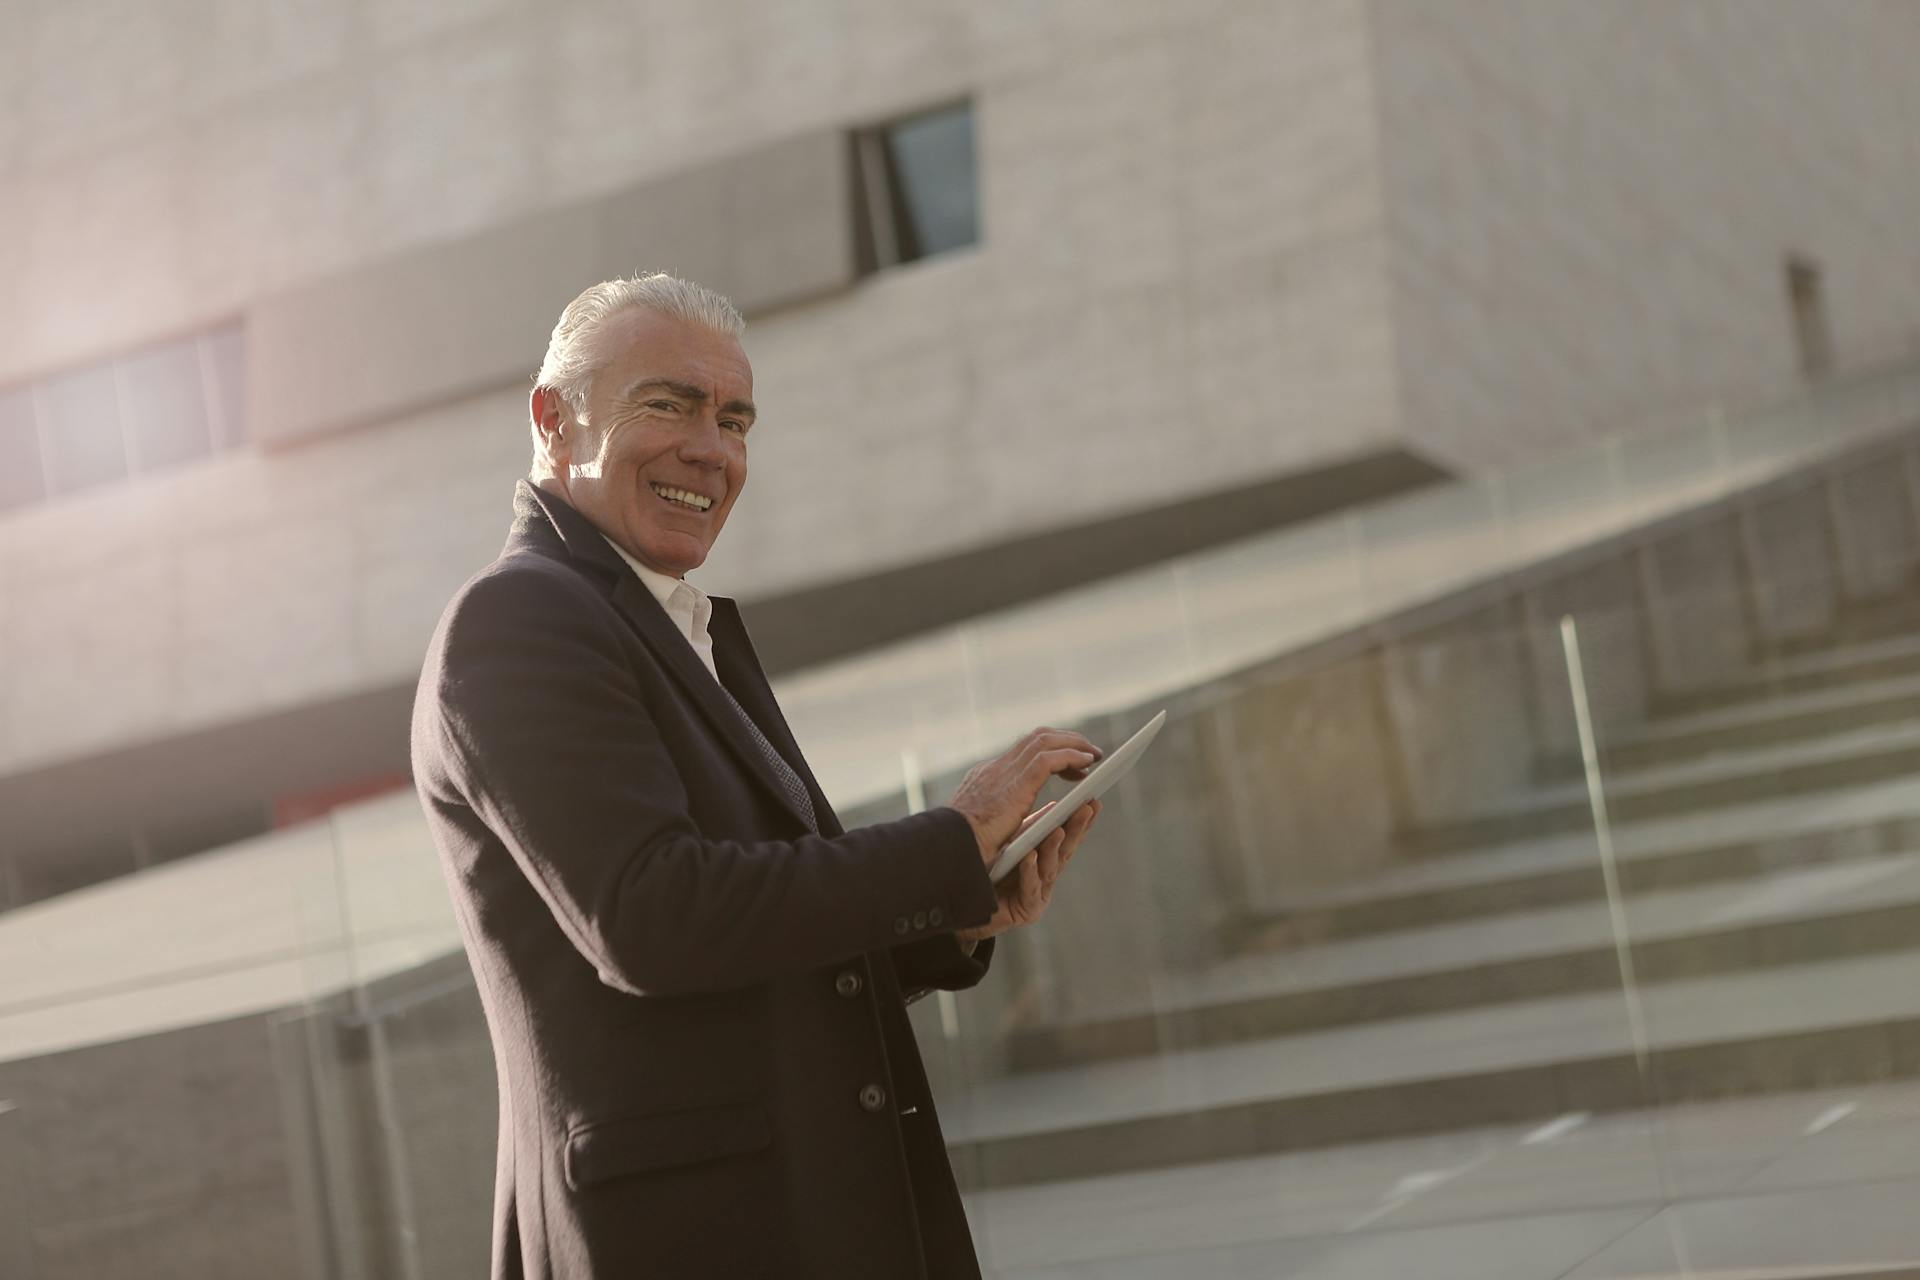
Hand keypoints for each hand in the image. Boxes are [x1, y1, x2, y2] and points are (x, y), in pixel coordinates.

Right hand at [947, 726, 1100, 868]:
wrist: (949, 849)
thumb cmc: (961, 845)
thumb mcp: (981, 824)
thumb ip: (997, 813)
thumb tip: (1009, 814)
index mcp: (987, 776)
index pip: (1023, 750)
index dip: (1050, 750)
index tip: (1069, 761)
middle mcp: (996, 768)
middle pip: (1036, 738)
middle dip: (1066, 740)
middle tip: (1089, 751)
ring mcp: (1004, 774)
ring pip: (1045, 741)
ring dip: (1074, 744)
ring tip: (1094, 755)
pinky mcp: (1016, 786)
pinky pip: (1050, 759)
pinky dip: (1071, 756)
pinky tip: (1087, 764)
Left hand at [957, 799, 1099, 943]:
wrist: (969, 907)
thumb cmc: (992, 874)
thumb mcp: (1014, 844)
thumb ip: (1033, 829)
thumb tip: (1054, 806)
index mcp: (1044, 859)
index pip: (1067, 838)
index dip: (1080, 821)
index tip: (1092, 803)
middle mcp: (1045, 876)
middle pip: (1065, 850)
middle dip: (1077, 829)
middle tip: (1086, 809)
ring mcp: (1038, 894)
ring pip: (1050, 868)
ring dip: (1054, 848)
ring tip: (1059, 830)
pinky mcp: (1026, 909)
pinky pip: (1029, 888)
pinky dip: (1030, 872)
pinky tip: (1031, 857)